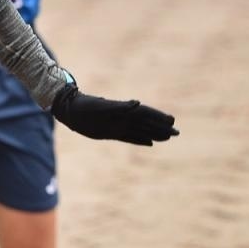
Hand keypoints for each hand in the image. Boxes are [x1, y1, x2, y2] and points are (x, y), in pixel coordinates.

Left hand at [52, 84, 177, 145]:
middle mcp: (124, 119)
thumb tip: (137, 104)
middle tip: (177, 133)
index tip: (172, 121)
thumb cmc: (86, 107)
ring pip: (141, 131)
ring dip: (155, 134)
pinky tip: (150, 143)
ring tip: (167, 138)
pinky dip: (140, 140)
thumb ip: (121, 107)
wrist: (72, 112)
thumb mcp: (103, 107)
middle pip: (147, 124)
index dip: (159, 118)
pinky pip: (130, 138)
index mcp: (124, 112)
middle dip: (162, 128)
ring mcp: (119, 126)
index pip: (146, 115)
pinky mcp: (112, 133)